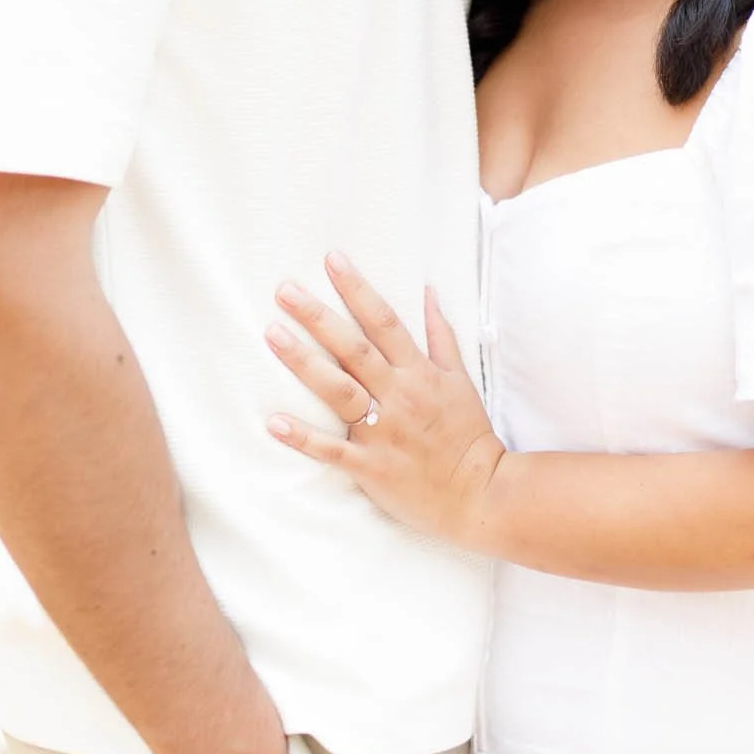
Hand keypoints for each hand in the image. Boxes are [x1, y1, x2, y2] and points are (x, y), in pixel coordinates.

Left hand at [265, 255, 506, 549]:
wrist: (481, 494)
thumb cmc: (468, 434)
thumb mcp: (460, 379)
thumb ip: (441, 335)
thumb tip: (429, 291)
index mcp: (419, 372)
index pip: (384, 321)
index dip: (357, 289)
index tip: (332, 260)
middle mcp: (399, 396)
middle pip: (354, 348)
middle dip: (318, 316)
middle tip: (284, 290)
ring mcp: (383, 432)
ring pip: (339, 391)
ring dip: (304, 362)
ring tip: (273, 334)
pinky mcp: (371, 467)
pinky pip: (332, 450)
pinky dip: (303, 437)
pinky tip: (273, 421)